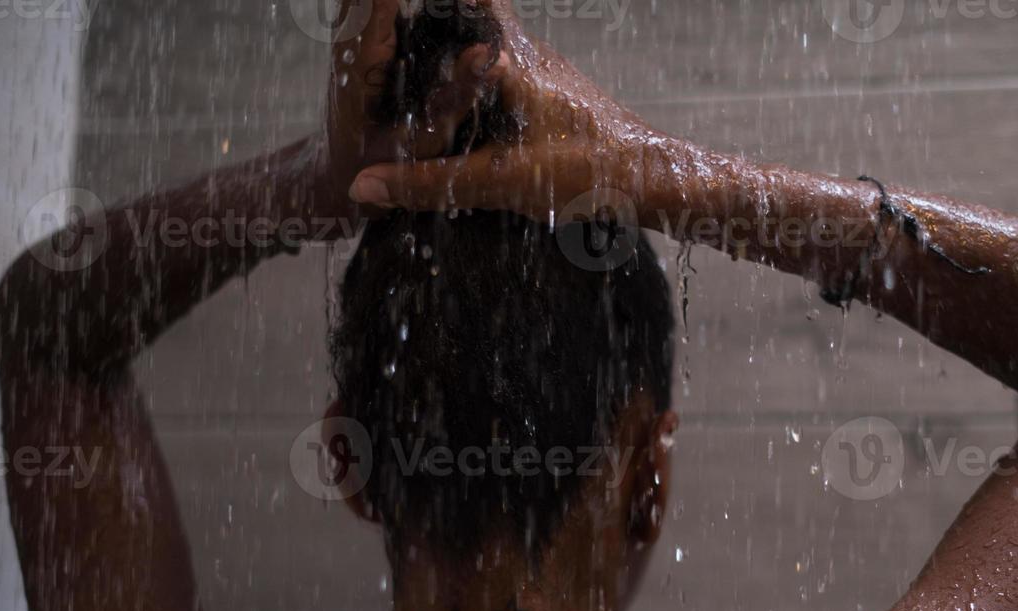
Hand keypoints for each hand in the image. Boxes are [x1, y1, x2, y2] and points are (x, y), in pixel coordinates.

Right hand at [346, 5, 664, 224]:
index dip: (419, 7)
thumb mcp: (500, 183)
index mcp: (510, 62)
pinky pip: (511, 71)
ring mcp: (548, 71)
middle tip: (390, 31)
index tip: (379, 8)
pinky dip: (482, 79)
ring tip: (416, 69)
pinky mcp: (558, 93)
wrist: (655, 182)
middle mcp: (530, 55)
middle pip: (471, 24)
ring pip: (493, 48)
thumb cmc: (588, 174)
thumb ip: (429, 184)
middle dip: (436, 28)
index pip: (457, 9)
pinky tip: (465, 105)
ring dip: (459, 55)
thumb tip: (363, 186)